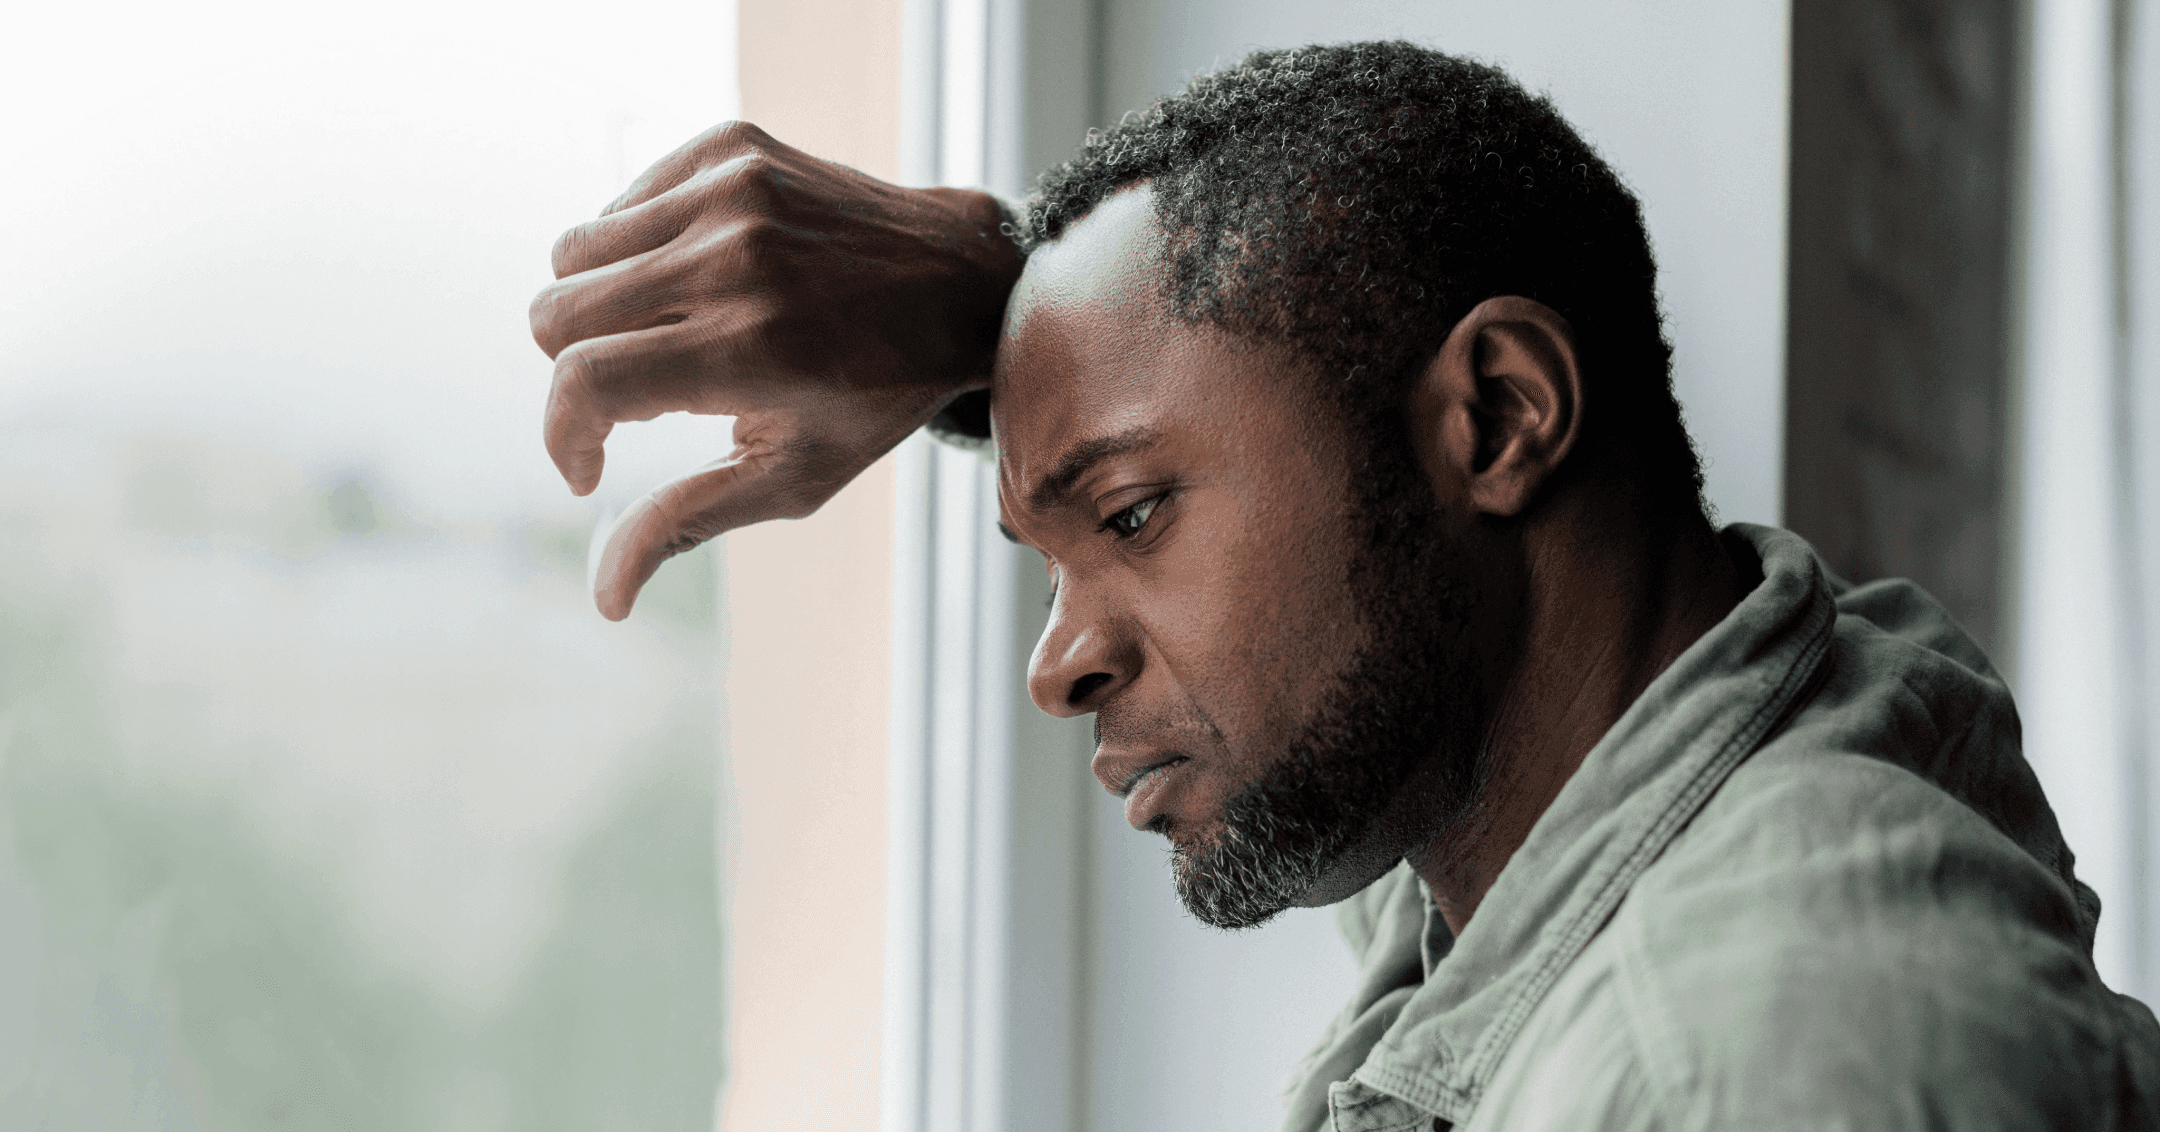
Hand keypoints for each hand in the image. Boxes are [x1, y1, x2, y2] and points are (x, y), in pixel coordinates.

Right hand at [530, 122, 1021, 619]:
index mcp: (749, 349)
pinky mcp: (732, 147)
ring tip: (667, 335)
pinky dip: (635, 248)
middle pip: (556, 312)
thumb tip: (604, 599)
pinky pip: (621, 203)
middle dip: (573, 370)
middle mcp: (733, 259)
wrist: (962, 281)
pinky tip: (695, 281)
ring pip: (574, 252)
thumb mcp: (794, 477)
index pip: (583, 382)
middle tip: (636, 395)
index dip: (562, 435)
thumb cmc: (876, 398)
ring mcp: (731, 192)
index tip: (587, 467)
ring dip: (597, 306)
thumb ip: (687, 524)